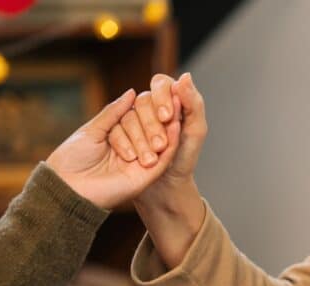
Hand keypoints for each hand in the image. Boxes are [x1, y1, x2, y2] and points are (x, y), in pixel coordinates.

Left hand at [46, 90, 181, 208]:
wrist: (67, 185)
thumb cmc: (73, 158)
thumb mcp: (93, 129)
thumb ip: (114, 112)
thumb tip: (133, 92)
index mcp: (117, 138)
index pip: (136, 119)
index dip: (145, 109)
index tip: (158, 94)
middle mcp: (131, 150)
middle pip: (149, 130)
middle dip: (152, 122)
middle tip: (162, 112)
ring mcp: (140, 164)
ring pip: (158, 143)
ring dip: (162, 129)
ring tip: (171, 114)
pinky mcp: (146, 177)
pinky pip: (164, 159)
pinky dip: (172, 142)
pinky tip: (176, 126)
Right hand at [107, 73, 207, 194]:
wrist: (166, 185)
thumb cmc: (184, 157)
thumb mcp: (196, 131)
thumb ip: (193, 103)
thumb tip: (185, 76)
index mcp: (170, 99)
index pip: (161, 84)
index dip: (162, 97)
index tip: (167, 117)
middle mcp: (149, 106)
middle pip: (143, 101)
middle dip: (152, 123)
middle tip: (161, 144)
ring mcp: (132, 118)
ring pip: (128, 115)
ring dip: (140, 136)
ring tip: (151, 156)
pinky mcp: (117, 132)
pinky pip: (114, 129)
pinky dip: (124, 142)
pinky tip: (132, 157)